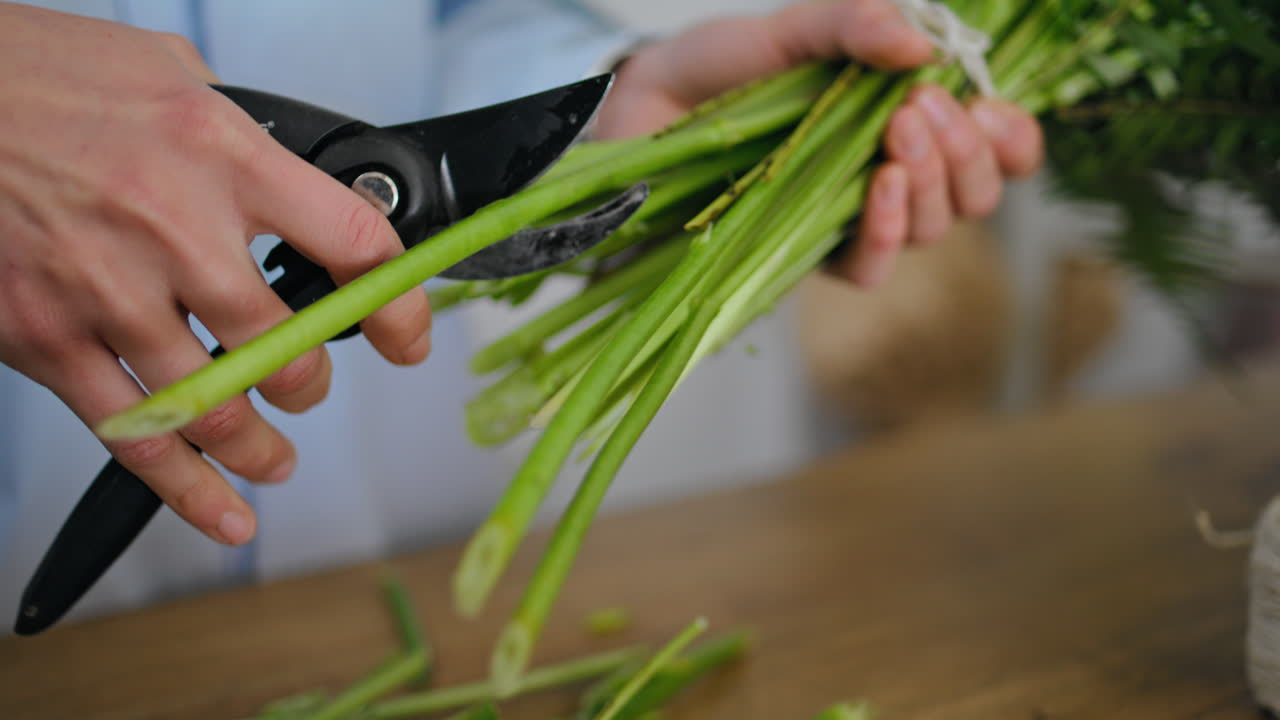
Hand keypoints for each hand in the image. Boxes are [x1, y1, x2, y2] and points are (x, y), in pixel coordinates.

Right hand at [0, 3, 431, 544]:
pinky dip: (189, 490)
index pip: (352, 244)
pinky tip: (227, 511)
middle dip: (312, 381)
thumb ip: (243, 138)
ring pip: (218, 404)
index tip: (408, 336)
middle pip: (287, 345)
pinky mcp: (45, 337)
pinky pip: (135, 435)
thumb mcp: (169, 72)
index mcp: (222, 154)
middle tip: (309, 383)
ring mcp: (107, 290)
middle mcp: (173, 227)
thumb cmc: (40, 74)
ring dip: (260, 443)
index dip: (398, 305)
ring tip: (274, 453)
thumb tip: (294, 182)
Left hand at [592, 0, 1042, 287]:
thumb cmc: (717, 69)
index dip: (1010, 141)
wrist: (639, 111)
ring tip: (898, 130)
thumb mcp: (789, 31)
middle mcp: (886, 176)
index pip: (989, 149)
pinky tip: (880, 186)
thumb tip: (924, 46)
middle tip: (921, 108)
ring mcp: (847, 221)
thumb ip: (852, 24)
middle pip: (972, 195)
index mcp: (901, 123)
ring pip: (933, 231)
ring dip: (932, 182)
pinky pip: (869, 269)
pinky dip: (886, 230)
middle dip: (964, 154)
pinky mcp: (805, 256)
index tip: (992, 112)